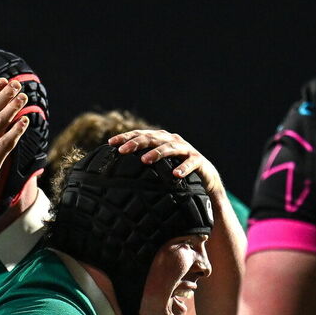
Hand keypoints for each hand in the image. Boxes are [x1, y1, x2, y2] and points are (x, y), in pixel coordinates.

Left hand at [109, 129, 232, 227]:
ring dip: (157, 153)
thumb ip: (140, 165)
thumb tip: (114, 173)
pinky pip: (191, 163)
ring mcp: (186, 150)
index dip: (126, 137)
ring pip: (170, 147)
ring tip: (145, 160)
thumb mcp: (157, 167)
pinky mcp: (199, 161)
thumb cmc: (175, 172)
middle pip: (153, 138)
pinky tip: (176, 175)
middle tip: (122, 151)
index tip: (110, 143)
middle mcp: (173, 141)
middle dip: (137, 143)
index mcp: (161, 139)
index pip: (140, 134)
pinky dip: (184, 167)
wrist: (205, 179)